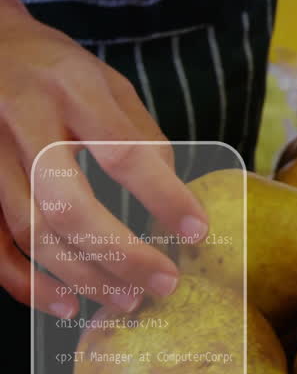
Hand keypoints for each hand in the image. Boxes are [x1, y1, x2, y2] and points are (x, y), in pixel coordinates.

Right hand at [0, 0, 206, 318]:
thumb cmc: (55, 70)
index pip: (123, 151)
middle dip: (119, 253)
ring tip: (125, 299)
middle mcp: (22, 120)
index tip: (196, 230)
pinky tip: (65, 303)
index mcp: (72, 89)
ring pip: (30, 230)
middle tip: (162, 284)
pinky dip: (26, 282)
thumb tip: (174, 196)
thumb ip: (139, 134)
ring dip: (81, 275)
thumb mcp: (106, 82)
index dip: (163, 197)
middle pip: (68, 203)